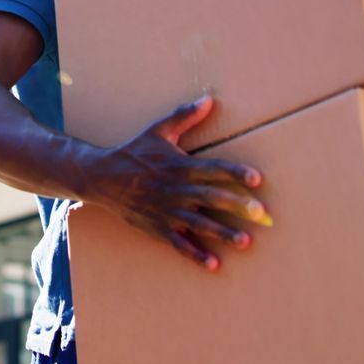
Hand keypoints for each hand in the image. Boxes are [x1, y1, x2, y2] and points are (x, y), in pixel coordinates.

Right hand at [78, 95, 268, 269]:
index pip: (213, 168)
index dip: (235, 173)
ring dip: (223, 233)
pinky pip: (180, 244)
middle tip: (261, 213)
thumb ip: (185, 116)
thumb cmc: (135, 152)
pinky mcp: (159, 227)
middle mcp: (177, 190)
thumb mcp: (158, 131)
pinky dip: (196, 254)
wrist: (103, 178)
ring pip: (200, 224)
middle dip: (237, 205)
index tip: (256, 178)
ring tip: (245, 241)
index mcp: (180, 166)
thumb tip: (210, 99)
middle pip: (211, 198)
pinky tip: (214, 264)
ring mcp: (167, 211)